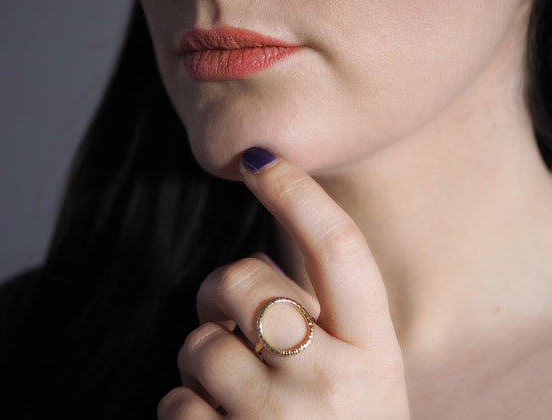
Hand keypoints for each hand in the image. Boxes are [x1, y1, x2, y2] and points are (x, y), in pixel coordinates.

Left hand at [158, 149, 409, 418]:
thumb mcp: (362, 380)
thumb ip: (324, 323)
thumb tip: (256, 264)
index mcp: (374, 356)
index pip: (339, 248)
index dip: (297, 193)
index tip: (259, 158)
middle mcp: (331, 384)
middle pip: (246, 281)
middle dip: (218, 290)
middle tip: (223, 318)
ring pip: (201, 344)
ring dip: (201, 362)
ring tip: (231, 393)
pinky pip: (177, 403)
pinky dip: (186, 409)